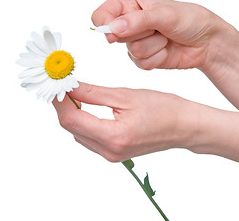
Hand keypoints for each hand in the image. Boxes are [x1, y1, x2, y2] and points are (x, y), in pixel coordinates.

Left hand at [53, 82, 201, 161]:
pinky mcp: (114, 154)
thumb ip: (93, 92)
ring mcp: (111, 155)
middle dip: (63, 105)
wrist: (184, 127)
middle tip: (62, 84)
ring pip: (79, 133)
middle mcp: (109, 151)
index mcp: (113, 136)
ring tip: (74, 93)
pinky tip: (87, 107)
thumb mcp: (126, 95)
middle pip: (72, 127)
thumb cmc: (163, 108)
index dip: (58, 100)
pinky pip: (89, 138)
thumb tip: (69, 85)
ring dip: (73, 113)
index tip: (55, 82)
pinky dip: (84, 121)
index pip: (71, 119)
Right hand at [91, 0, 228, 70]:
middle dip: (139, 34)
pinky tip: (166, 49)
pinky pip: (140, 64)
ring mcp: (135, 40)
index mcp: (129, 1)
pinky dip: (157, 58)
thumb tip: (112, 29)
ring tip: (165, 37)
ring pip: (131, 51)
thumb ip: (137, 21)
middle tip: (157, 27)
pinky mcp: (143, 57)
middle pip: (115, 36)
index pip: (101, 15)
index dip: (106, 25)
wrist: (205, 42)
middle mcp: (129, 20)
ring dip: (153, 46)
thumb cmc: (189, 19)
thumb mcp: (164, 14)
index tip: (117, 33)